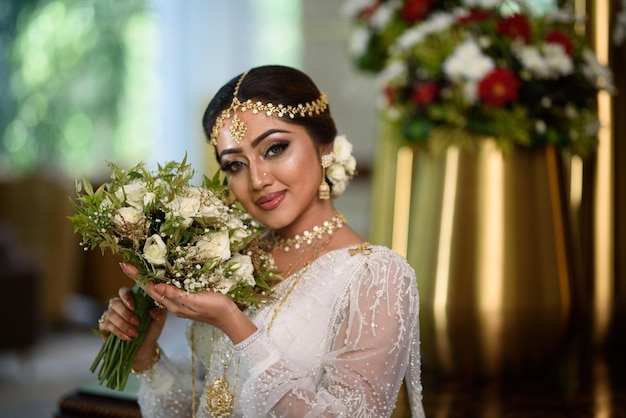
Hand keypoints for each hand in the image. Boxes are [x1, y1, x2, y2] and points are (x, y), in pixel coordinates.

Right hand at [97, 265, 167, 370]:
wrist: (144, 348)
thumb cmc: (151, 330)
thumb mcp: (159, 320)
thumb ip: (159, 312)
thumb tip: (153, 310)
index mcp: (132, 300)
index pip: (124, 291)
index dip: (126, 297)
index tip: (134, 307)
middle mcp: (119, 306)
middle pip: (115, 303)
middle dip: (125, 313)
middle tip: (137, 323)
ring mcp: (110, 316)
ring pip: (110, 314)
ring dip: (123, 324)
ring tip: (134, 333)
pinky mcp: (105, 327)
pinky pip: (106, 325)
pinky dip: (117, 331)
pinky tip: (127, 337)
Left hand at [119, 263, 256, 344]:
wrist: (228, 318)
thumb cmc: (215, 308)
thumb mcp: (195, 301)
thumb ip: (175, 295)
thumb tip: (155, 287)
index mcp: (173, 305)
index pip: (150, 290)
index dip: (137, 277)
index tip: (125, 266)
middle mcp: (173, 304)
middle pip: (151, 289)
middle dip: (138, 277)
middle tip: (125, 265)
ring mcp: (180, 303)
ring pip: (159, 290)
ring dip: (147, 279)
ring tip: (137, 269)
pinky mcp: (187, 300)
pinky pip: (169, 290)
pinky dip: (160, 282)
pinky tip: (159, 277)